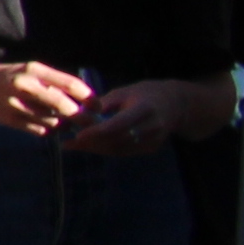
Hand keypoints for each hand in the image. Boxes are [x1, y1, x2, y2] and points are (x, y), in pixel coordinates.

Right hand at [0, 60, 94, 131]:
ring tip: (66, 123)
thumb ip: (55, 82)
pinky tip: (49, 126)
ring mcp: (16, 103)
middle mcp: (25, 85)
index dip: (88, 98)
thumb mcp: (31, 70)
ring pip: (53, 120)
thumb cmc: (11, 77)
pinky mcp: (10, 119)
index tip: (98, 107)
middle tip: (90, 122)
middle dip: (80, 116)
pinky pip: (40, 130)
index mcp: (34, 70)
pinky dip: (50, 130)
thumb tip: (85, 99)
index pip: (70, 84)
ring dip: (65, 124)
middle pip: (62, 105)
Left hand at [59, 77, 212, 158]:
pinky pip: (124, 152)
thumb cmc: (145, 93)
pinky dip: (105, 150)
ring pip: (119, 149)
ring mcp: (154, 140)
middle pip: (117, 140)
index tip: (77, 135)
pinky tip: (89, 146)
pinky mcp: (151, 148)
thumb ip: (103, 104)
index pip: (119, 124)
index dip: (98, 132)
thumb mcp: (124, 92)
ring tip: (72, 145)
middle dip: (91, 143)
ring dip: (94, 149)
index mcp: (145, 109)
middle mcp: (152, 127)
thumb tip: (78, 114)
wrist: (175, 105)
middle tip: (67, 143)